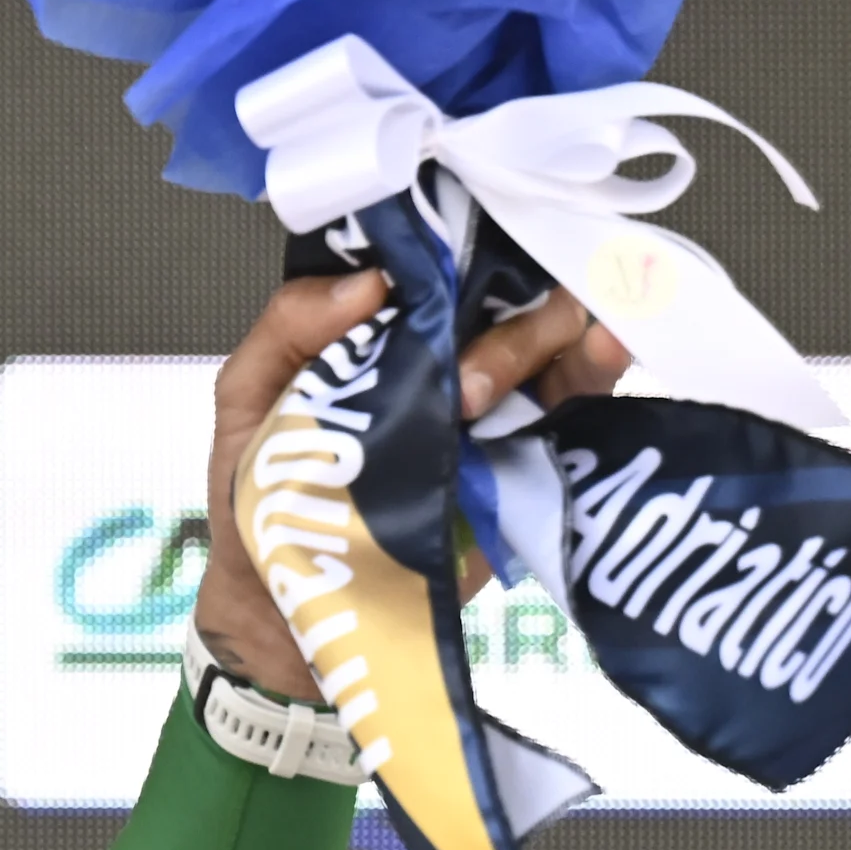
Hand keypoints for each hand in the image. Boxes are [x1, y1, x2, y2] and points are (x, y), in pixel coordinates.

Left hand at [189, 272, 635, 700]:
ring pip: (554, 330)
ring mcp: (496, 398)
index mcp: (382, 327)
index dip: (455, 243)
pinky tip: (602, 353)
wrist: (293, 607)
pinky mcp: (533, 449)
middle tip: (457, 379)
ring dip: (534, 343)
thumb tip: (369, 281)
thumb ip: (289, 328)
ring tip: (478, 397)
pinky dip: (601, 363)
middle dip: (498, 314)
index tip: (449, 259)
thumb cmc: (264, 497)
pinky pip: (585, 392)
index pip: (438, 257)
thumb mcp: (248, 397)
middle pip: (509, 287)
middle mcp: (447, 350)